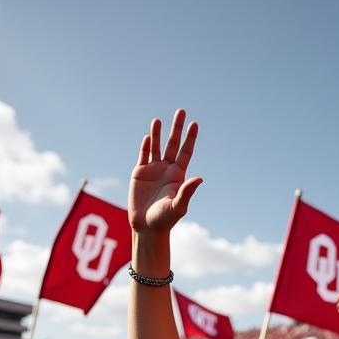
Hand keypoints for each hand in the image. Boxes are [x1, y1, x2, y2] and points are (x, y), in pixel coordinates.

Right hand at [129, 109, 202, 233]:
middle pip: (173, 144)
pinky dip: (145, 146)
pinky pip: (143, 156)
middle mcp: (167, 170)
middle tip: (181, 111)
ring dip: (157, 133)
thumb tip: (199, 178)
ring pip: (156, 146)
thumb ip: (187, 192)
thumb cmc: (164, 220)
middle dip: (177, 128)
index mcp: (178, 176)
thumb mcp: (178, 206)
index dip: (190, 138)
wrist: (146, 227)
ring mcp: (153, 170)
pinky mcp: (139, 173)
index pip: (186, 152)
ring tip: (158, 120)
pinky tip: (147, 137)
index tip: (194, 124)